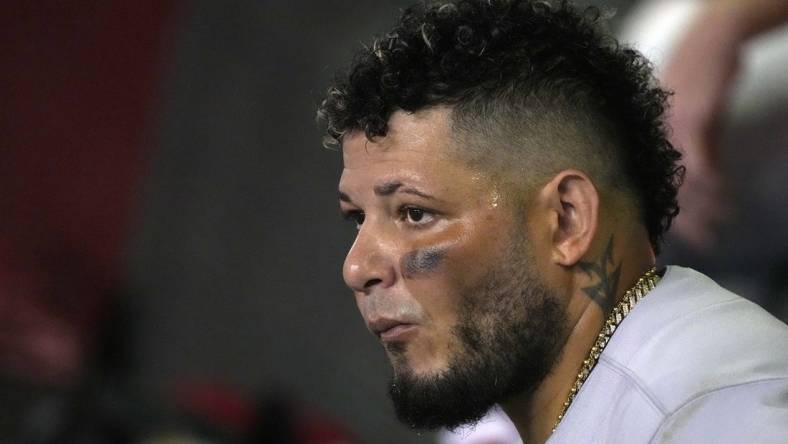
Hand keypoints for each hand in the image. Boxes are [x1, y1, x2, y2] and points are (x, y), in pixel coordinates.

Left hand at [660, 3, 742, 249]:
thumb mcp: (684, 113)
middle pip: (664, 189)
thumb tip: (691, 174)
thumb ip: (685, 143)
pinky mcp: (693, 123)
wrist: (709, 40)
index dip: (660, 212)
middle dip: (684, 219)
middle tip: (701, 242)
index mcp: (645, 139)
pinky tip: (726, 201)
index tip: (669, 236)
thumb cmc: (695, 74)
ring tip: (718, 230)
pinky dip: (715, 186)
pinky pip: (703, 166)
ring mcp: (671, 132)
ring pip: (685, 183)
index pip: (647, 186)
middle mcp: (652, 139)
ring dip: (705, 208)